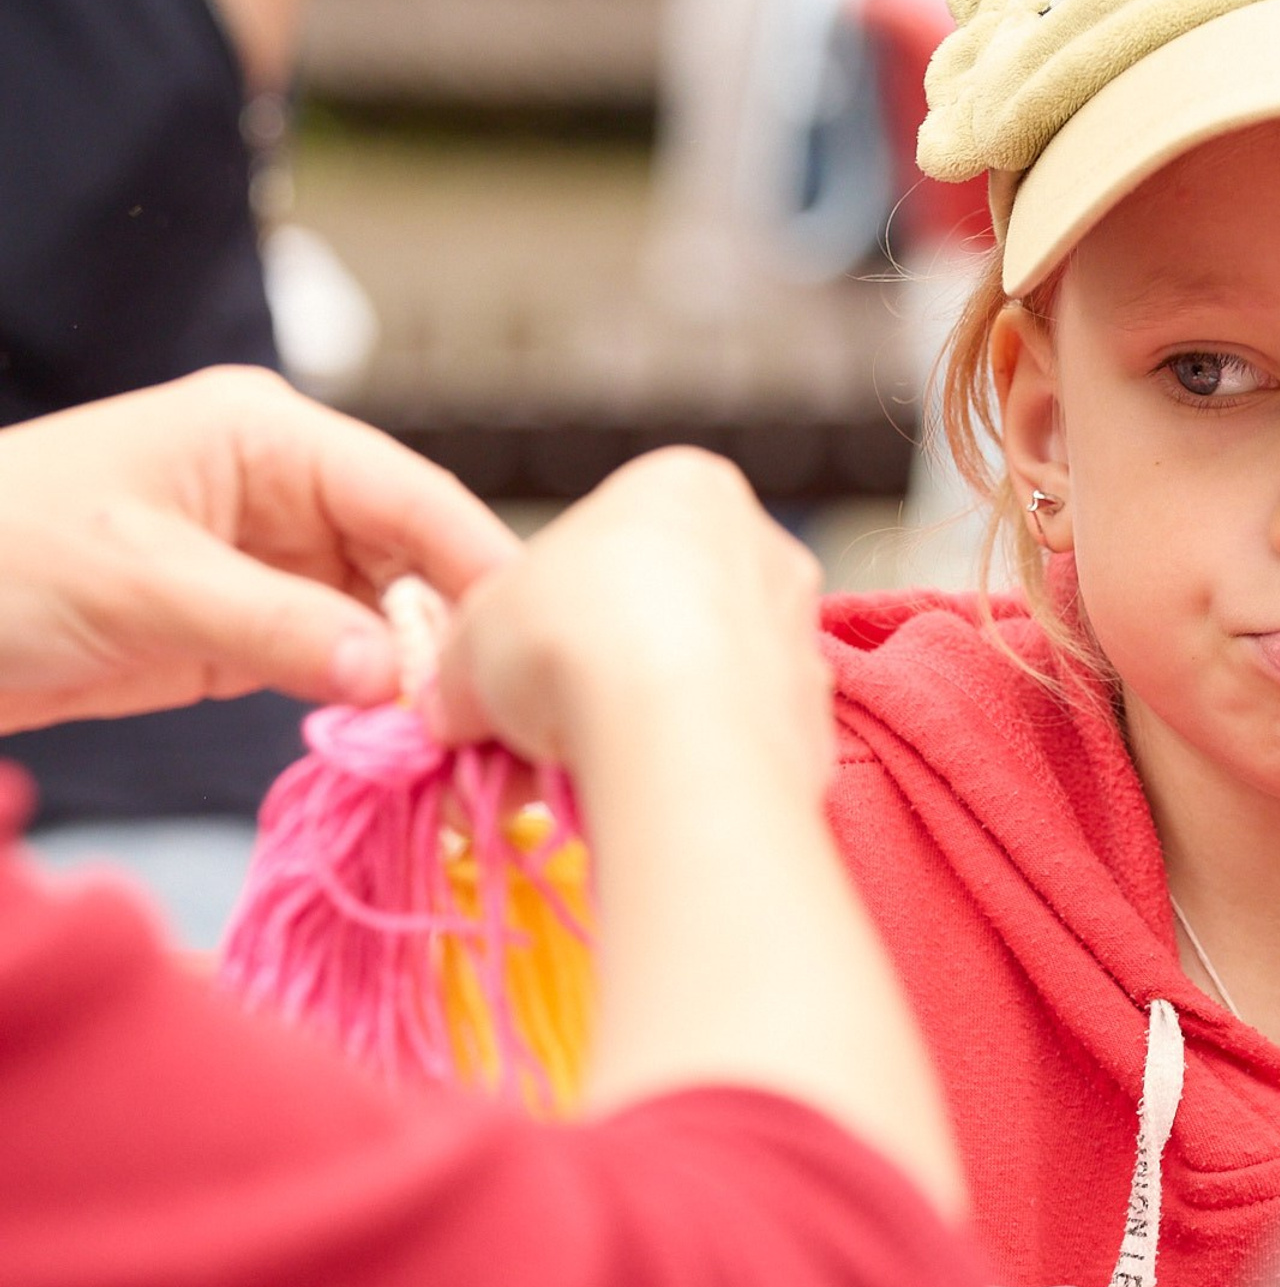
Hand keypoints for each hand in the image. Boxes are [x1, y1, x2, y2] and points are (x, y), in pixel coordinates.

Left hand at [0, 368, 517, 735]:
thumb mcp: (143, 584)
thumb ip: (278, 627)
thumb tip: (395, 681)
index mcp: (270, 439)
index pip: (413, 498)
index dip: (482, 569)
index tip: (533, 648)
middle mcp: (293, 494)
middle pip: (422, 564)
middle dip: (461, 638)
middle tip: (503, 721)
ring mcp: (282, 565)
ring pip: (396, 622)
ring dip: (426, 682)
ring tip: (468, 747)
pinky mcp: (264, 630)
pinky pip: (351, 665)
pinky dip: (382, 707)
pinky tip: (412, 747)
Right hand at [434, 448, 829, 791]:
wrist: (676, 733)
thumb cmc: (569, 641)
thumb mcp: (473, 639)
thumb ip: (466, 665)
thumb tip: (456, 710)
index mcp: (685, 487)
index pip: (605, 549)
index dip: (545, 618)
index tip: (513, 674)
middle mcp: (763, 549)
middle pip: (661, 620)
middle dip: (600, 680)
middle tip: (542, 734)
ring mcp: (800, 639)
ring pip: (703, 689)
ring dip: (646, 729)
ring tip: (585, 778)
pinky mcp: (818, 725)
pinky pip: (737, 746)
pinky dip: (693, 770)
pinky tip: (649, 798)